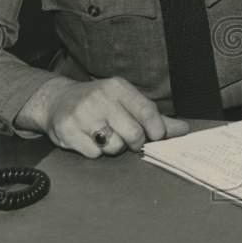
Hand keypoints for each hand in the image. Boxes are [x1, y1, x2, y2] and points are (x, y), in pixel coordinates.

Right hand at [16, 76, 190, 157]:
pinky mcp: (67, 130)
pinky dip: (94, 152)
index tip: (156, 137)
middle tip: (128, 139)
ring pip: (113, 146)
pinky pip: (93, 154)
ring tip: (105, 136)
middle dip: (134, 142)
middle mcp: (100, 98)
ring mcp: (82, 114)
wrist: (57, 101)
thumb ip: (155, 117)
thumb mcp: (126, 102)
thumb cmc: (100, 104)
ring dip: (113, 148)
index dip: (157, 129)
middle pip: (133, 134)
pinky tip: (88, 140)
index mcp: (118, 87)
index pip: (147, 111)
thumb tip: (184, 129)